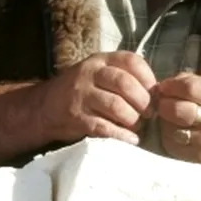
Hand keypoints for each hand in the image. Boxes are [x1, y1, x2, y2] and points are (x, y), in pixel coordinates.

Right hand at [38, 51, 157, 145]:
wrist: (43, 107)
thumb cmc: (81, 92)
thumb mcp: (98, 74)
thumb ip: (123, 77)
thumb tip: (157, 93)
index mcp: (100, 60)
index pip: (131, 61)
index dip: (148, 78)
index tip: (155, 93)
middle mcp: (90, 73)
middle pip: (125, 83)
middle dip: (143, 102)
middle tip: (149, 114)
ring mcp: (81, 95)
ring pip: (116, 106)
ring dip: (133, 120)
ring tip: (138, 127)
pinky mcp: (76, 117)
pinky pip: (103, 126)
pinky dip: (121, 135)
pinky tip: (130, 139)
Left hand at [155, 71, 200, 168]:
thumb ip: (193, 83)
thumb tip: (163, 85)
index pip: (189, 88)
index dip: (170, 86)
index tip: (164, 87)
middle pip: (176, 109)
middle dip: (163, 103)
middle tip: (163, 103)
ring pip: (170, 128)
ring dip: (164, 121)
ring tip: (170, 118)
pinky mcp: (199, 158)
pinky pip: (171, 145)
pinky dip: (167, 136)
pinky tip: (174, 132)